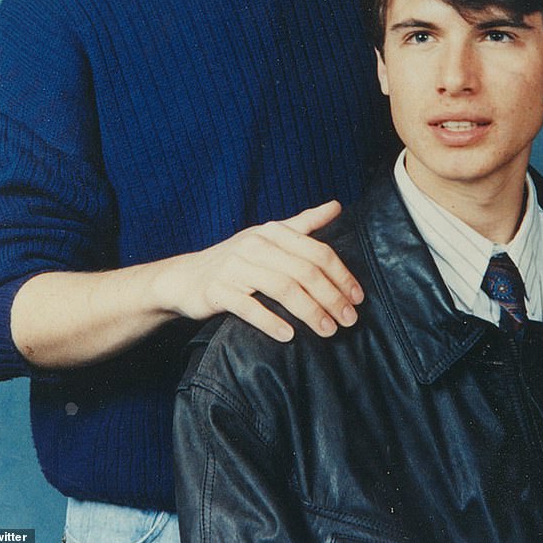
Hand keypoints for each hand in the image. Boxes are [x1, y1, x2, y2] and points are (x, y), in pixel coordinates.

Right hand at [167, 201, 363, 341]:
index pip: (316, 251)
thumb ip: (303, 223)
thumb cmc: (235, 259)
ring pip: (282, 288)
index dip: (341, 275)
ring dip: (310, 312)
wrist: (185, 277)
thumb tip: (337, 206)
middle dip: (331, 297)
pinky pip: (249, 307)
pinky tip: (289, 336)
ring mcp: (235, 268)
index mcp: (272, 232)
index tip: (358, 297)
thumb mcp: (267, 236)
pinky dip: (271, 321)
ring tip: (328, 330)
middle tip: (349, 320)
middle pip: (304, 271)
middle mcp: (255, 246)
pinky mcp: (218, 291)